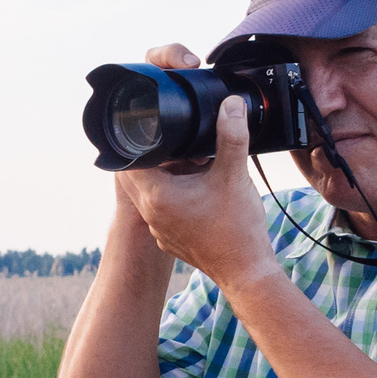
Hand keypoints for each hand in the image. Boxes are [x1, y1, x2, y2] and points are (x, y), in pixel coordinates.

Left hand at [110, 42, 279, 293]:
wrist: (246, 272)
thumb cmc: (237, 229)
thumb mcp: (234, 174)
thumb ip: (231, 135)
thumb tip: (230, 104)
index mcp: (156, 196)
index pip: (130, 159)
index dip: (141, 140)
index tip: (156, 128)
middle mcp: (150, 214)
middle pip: (137, 175)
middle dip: (152, 157)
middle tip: (174, 143)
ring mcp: (159, 230)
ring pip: (150, 194)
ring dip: (163, 177)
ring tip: (189, 164)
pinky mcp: (171, 240)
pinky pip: (163, 211)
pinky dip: (173, 198)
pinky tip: (196, 191)